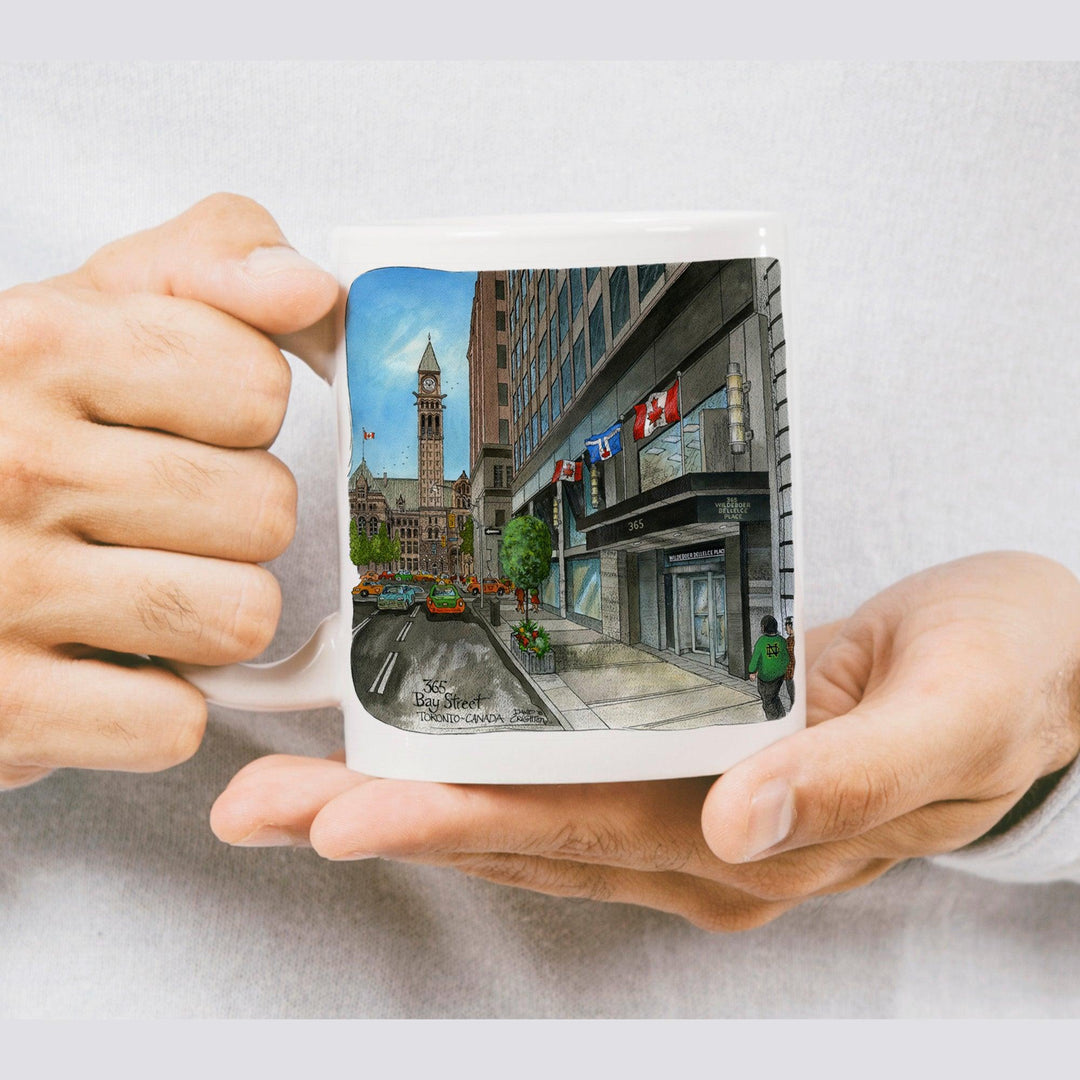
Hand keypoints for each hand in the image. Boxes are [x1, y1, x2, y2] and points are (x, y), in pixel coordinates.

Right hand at [0, 194, 337, 789]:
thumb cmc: (15, 426)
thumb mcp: (92, 311)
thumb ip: (212, 267)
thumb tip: (313, 291)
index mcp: (41, 345)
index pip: (259, 388)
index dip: (242, 417)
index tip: (184, 427)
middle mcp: (11, 461)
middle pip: (267, 510)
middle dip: (232, 524)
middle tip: (150, 521)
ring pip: (241, 617)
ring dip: (208, 617)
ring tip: (132, 592)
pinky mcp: (2, 710)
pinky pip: (177, 722)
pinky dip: (157, 706)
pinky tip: (102, 667)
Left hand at [211, 553, 1079, 930]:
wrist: (1040, 675)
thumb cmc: (1006, 676)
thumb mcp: (956, 711)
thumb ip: (852, 772)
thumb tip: (739, 818)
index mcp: (768, 837)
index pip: (586, 830)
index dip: (462, 821)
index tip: (346, 811)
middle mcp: (712, 845)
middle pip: (525, 836)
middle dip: (387, 822)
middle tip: (261, 809)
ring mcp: (696, 820)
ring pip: (528, 823)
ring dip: (407, 806)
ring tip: (291, 798)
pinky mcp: (694, 778)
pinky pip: (564, 793)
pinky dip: (476, 784)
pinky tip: (407, 771)